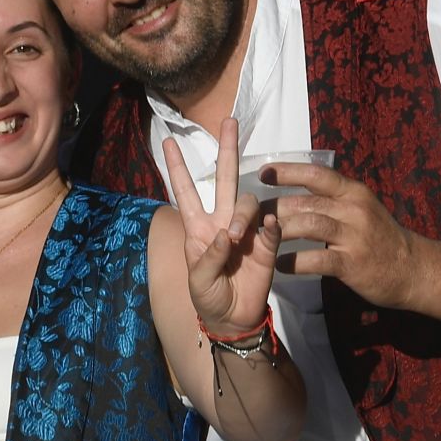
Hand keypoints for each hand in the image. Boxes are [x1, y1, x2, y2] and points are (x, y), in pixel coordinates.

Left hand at [163, 118, 279, 335]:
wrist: (232, 318)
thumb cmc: (207, 297)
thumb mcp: (198, 280)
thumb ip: (209, 257)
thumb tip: (226, 234)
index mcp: (197, 228)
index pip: (185, 191)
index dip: (176, 168)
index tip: (169, 141)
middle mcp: (222, 221)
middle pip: (224, 179)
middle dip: (226, 150)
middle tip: (230, 121)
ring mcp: (246, 230)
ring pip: (248, 202)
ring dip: (244, 214)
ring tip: (238, 236)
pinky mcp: (267, 244)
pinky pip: (271, 225)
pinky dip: (269, 224)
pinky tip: (266, 230)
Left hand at [268, 162, 420, 308]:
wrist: (412, 268)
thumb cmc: (379, 237)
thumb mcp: (360, 208)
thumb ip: (332, 198)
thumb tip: (292, 190)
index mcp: (353, 192)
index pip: (316, 174)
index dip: (287, 171)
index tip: (263, 172)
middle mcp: (354, 209)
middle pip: (304, 202)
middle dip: (272, 208)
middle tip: (248, 216)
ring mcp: (354, 236)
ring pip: (308, 226)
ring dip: (278, 232)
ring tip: (257, 238)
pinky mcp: (352, 263)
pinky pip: (315, 259)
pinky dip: (293, 261)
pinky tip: (279, 265)